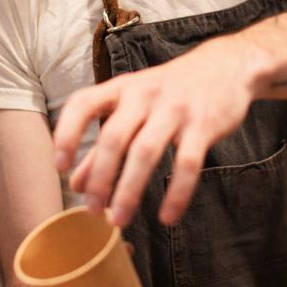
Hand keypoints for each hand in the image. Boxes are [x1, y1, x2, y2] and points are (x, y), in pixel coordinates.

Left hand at [52, 38, 253, 226]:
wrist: (226, 66)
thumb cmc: (170, 92)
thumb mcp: (134, 108)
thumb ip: (104, 143)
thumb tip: (76, 184)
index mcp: (122, 88)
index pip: (84, 103)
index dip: (68, 133)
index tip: (59, 167)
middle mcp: (144, 95)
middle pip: (114, 137)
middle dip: (100, 177)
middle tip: (93, 210)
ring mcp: (175, 108)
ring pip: (146, 152)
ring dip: (129, 190)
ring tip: (119, 220)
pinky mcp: (204, 124)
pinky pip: (188, 163)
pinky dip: (176, 194)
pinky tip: (167, 217)